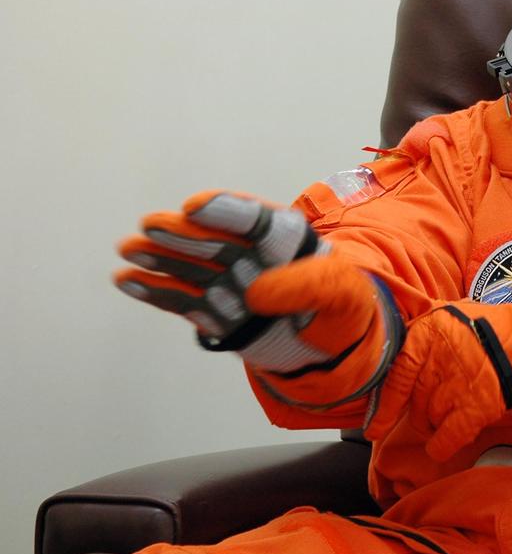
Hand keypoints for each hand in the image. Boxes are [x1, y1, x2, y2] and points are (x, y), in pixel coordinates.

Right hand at [115, 190, 382, 374]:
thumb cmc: (343, 309)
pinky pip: (183, 299)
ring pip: (192, 267)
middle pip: (216, 241)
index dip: (227, 211)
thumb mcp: (343, 296)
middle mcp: (256, 257)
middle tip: (151, 225)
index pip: (257, 220)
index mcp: (291, 240)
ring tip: (129, 250)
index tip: (196, 207)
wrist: (336, 347)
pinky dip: (156, 291)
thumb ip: (309, 287)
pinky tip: (127, 281)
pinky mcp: (217, 312)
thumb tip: (257, 292)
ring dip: (160, 257)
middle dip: (183, 232)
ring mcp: (233, 283)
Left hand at [366, 299, 511, 460]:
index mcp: (428, 332)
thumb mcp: (457, 314)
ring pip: (426, 420)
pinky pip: (446, 438)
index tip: (374, 425)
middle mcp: (435, 359)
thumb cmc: (500, 328)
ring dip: (434, 425)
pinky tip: (443, 445)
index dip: (383, 405)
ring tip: (451, 416)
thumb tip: (405, 353)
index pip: (395, 374)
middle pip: (413, 402)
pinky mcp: (473, 408)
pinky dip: (442, 445)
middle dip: (420, 411)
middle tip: (435, 408)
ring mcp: (453, 385)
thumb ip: (429, 332)